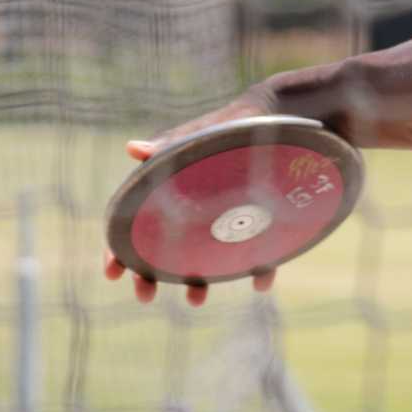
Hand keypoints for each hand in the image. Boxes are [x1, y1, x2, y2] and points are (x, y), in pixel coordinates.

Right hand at [102, 88, 283, 307]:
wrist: (301, 111)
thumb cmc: (247, 117)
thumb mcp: (211, 131)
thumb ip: (174, 144)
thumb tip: (132, 149)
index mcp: (178, 183)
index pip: (138, 219)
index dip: (120, 246)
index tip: (111, 273)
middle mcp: (202, 203)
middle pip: (165, 244)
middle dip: (151, 273)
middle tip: (145, 297)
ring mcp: (234, 215)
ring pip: (207, 255)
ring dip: (198, 280)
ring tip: (196, 301)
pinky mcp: (269, 220)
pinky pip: (262, 252)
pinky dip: (261, 268)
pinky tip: (262, 282)